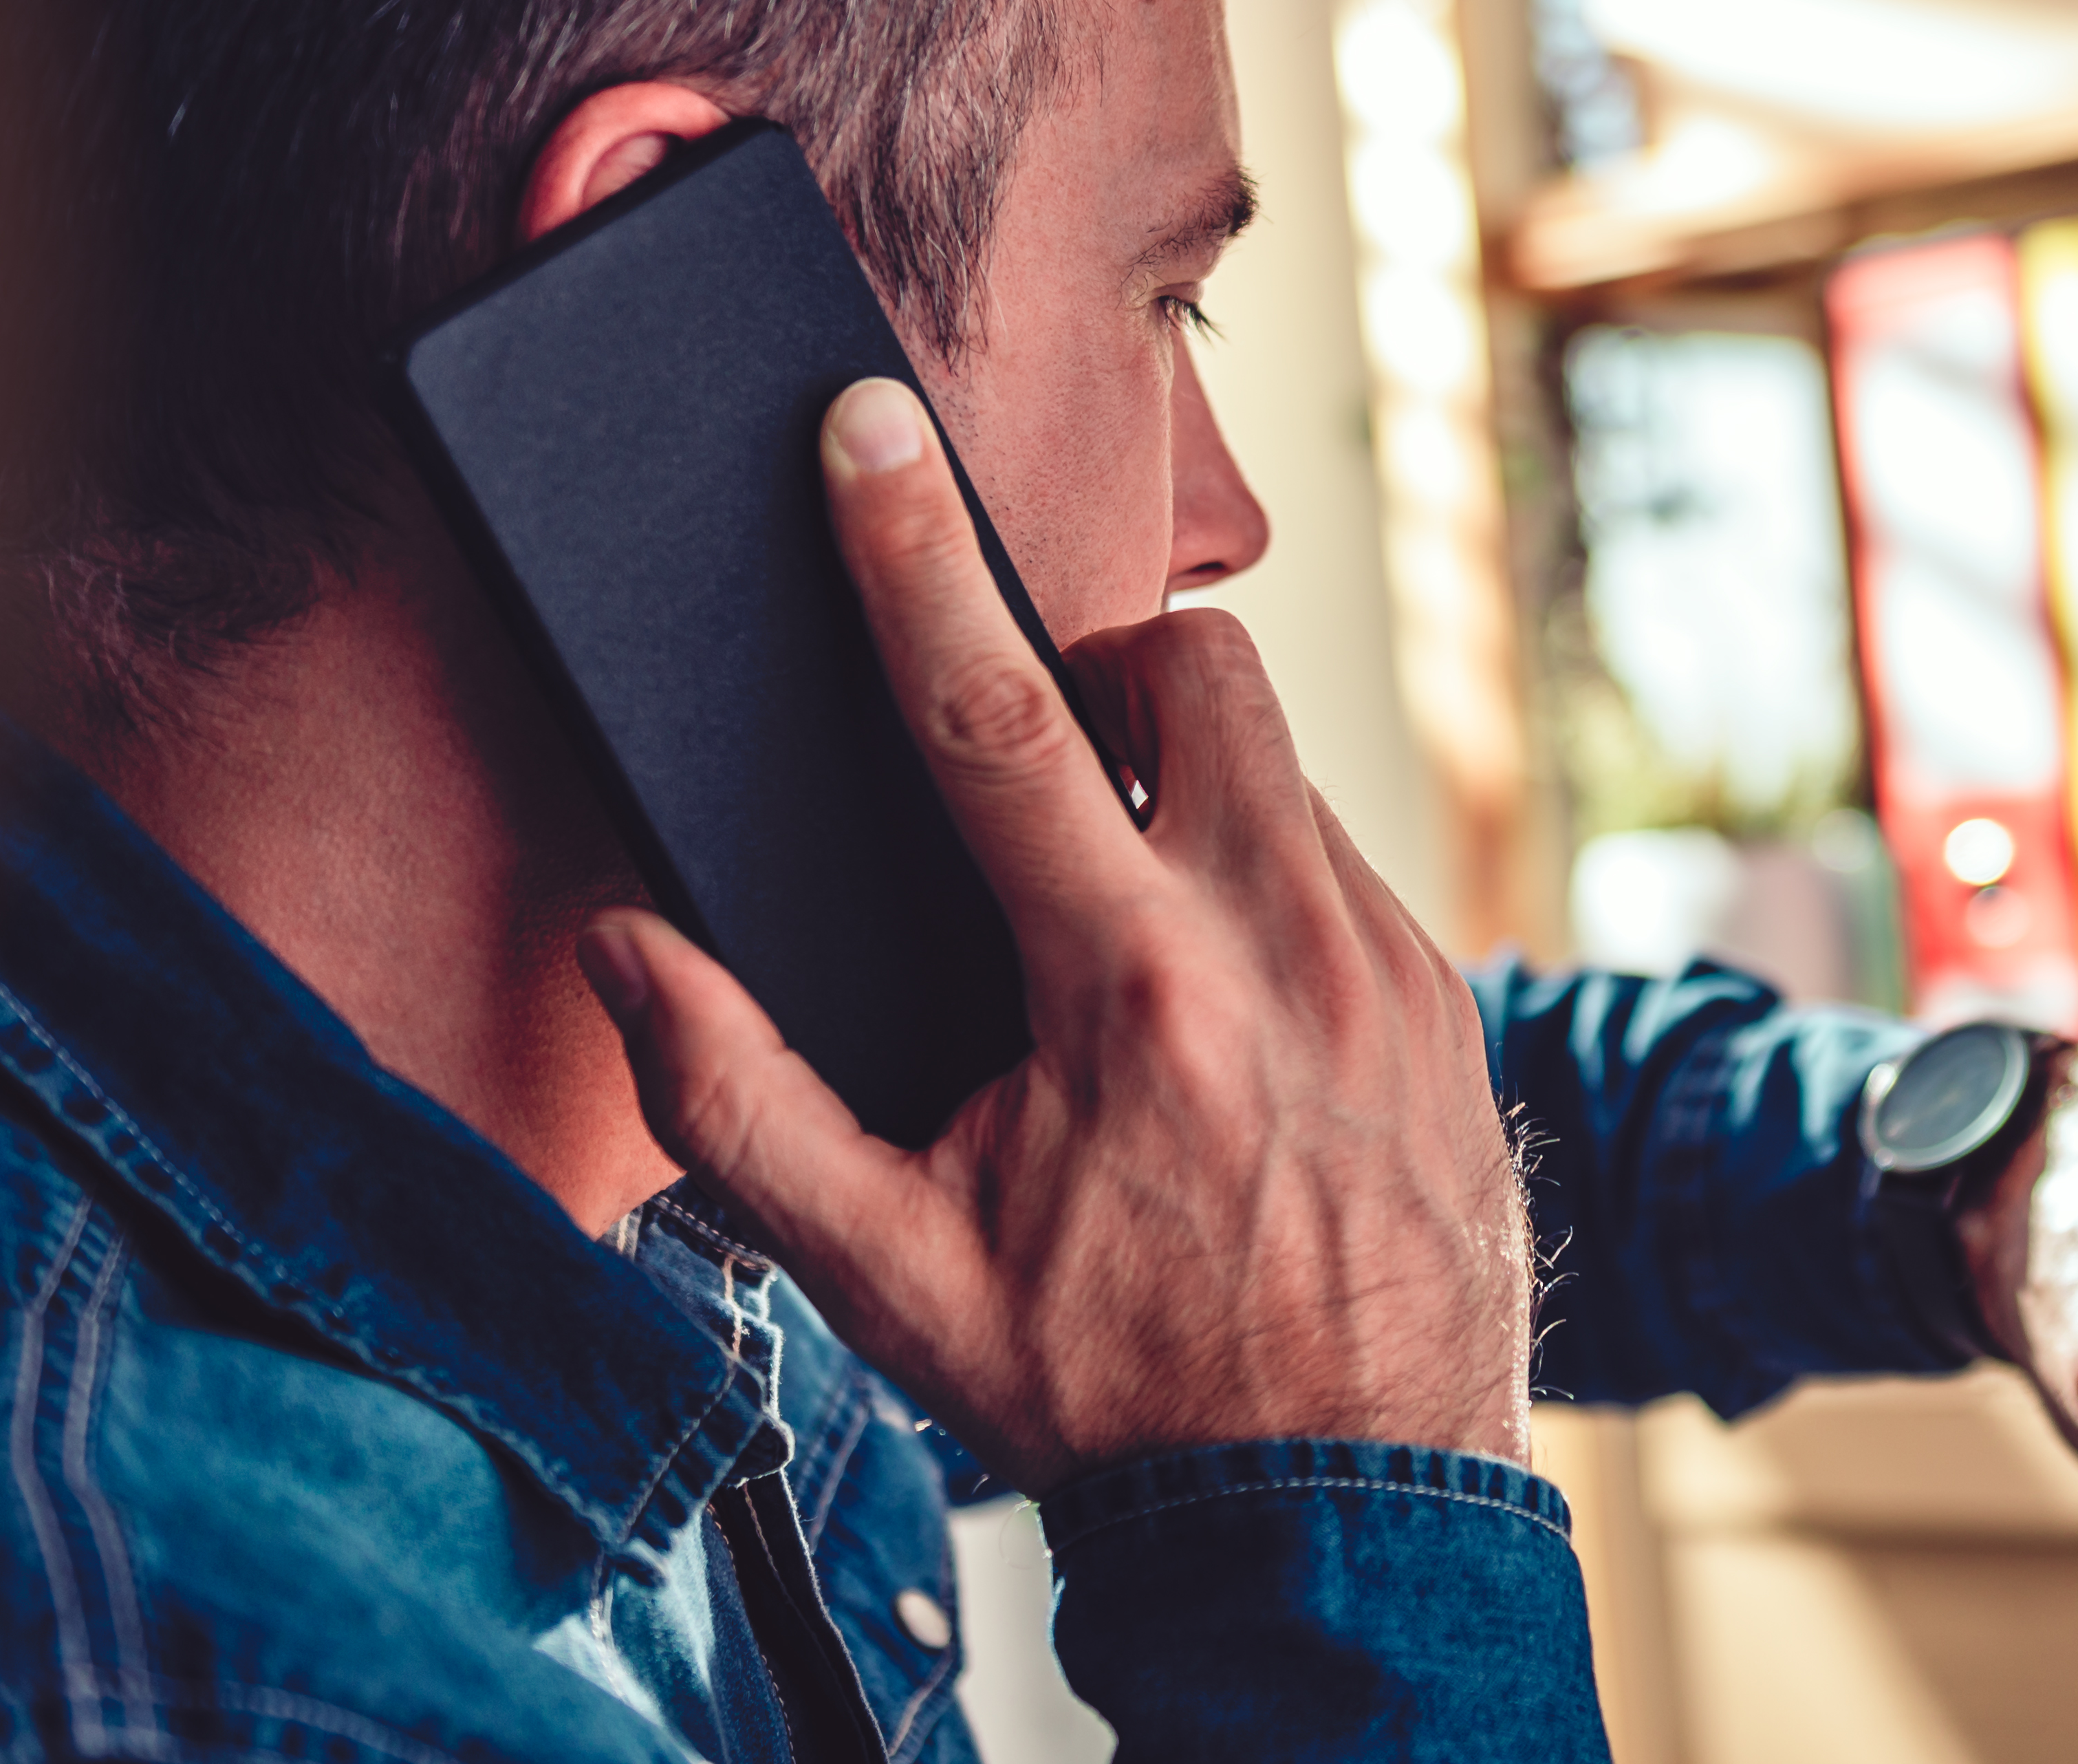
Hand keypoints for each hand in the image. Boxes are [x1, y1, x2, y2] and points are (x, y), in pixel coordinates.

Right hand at [576, 378, 1532, 1493]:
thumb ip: (735, 1109)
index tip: (865, 429)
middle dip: (1105, 677)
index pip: (994, 714)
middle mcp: (1283, 946)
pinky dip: (1267, 898)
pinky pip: (1346, 876)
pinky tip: (1222, 1019)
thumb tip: (625, 954)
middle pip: (1194, 672)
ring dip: (1190, 800)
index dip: (913, 557)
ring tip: (1124, 932)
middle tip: (1040, 779)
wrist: (1351, 1508)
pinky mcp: (1452, 1007)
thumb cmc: (1115, 1394)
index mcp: (1129, 993)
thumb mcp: (889, 1283)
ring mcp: (1390, 969)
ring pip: (1283, 771)